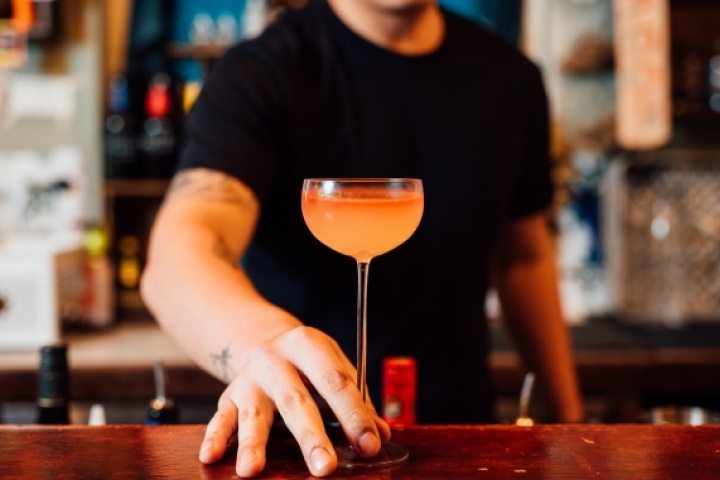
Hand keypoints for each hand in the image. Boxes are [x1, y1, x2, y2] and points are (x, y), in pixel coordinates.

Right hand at [198, 326, 390, 476]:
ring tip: (253, 470)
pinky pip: (219, 418)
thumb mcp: (334, 368)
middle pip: (295, 400)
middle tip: (325, 468)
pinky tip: (211, 457)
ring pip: (253, 413)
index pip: (335, 380)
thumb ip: (357, 401)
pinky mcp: (229, 396)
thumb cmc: (309, 364)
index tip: (369, 445)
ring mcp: (249, 378)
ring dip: (253, 442)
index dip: (354, 414)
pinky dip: (214, 438)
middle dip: (311, 436)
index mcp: (308, 345)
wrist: (265, 342)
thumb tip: (379, 435)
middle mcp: (275, 359)